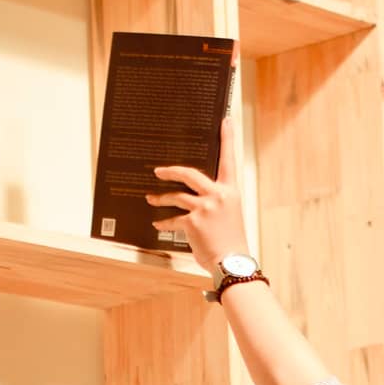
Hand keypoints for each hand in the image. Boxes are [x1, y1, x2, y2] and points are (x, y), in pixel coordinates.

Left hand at [149, 117, 248, 272]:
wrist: (232, 263)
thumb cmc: (232, 242)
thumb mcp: (230, 216)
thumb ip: (215, 203)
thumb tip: (194, 198)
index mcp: (230, 192)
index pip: (229, 159)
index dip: (227, 138)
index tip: (225, 120)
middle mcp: (218, 195)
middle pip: (189, 173)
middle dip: (170, 171)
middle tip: (158, 170)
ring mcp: (205, 208)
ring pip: (176, 196)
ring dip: (160, 198)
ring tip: (151, 198)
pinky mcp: (193, 222)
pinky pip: (173, 219)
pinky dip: (164, 222)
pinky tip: (157, 224)